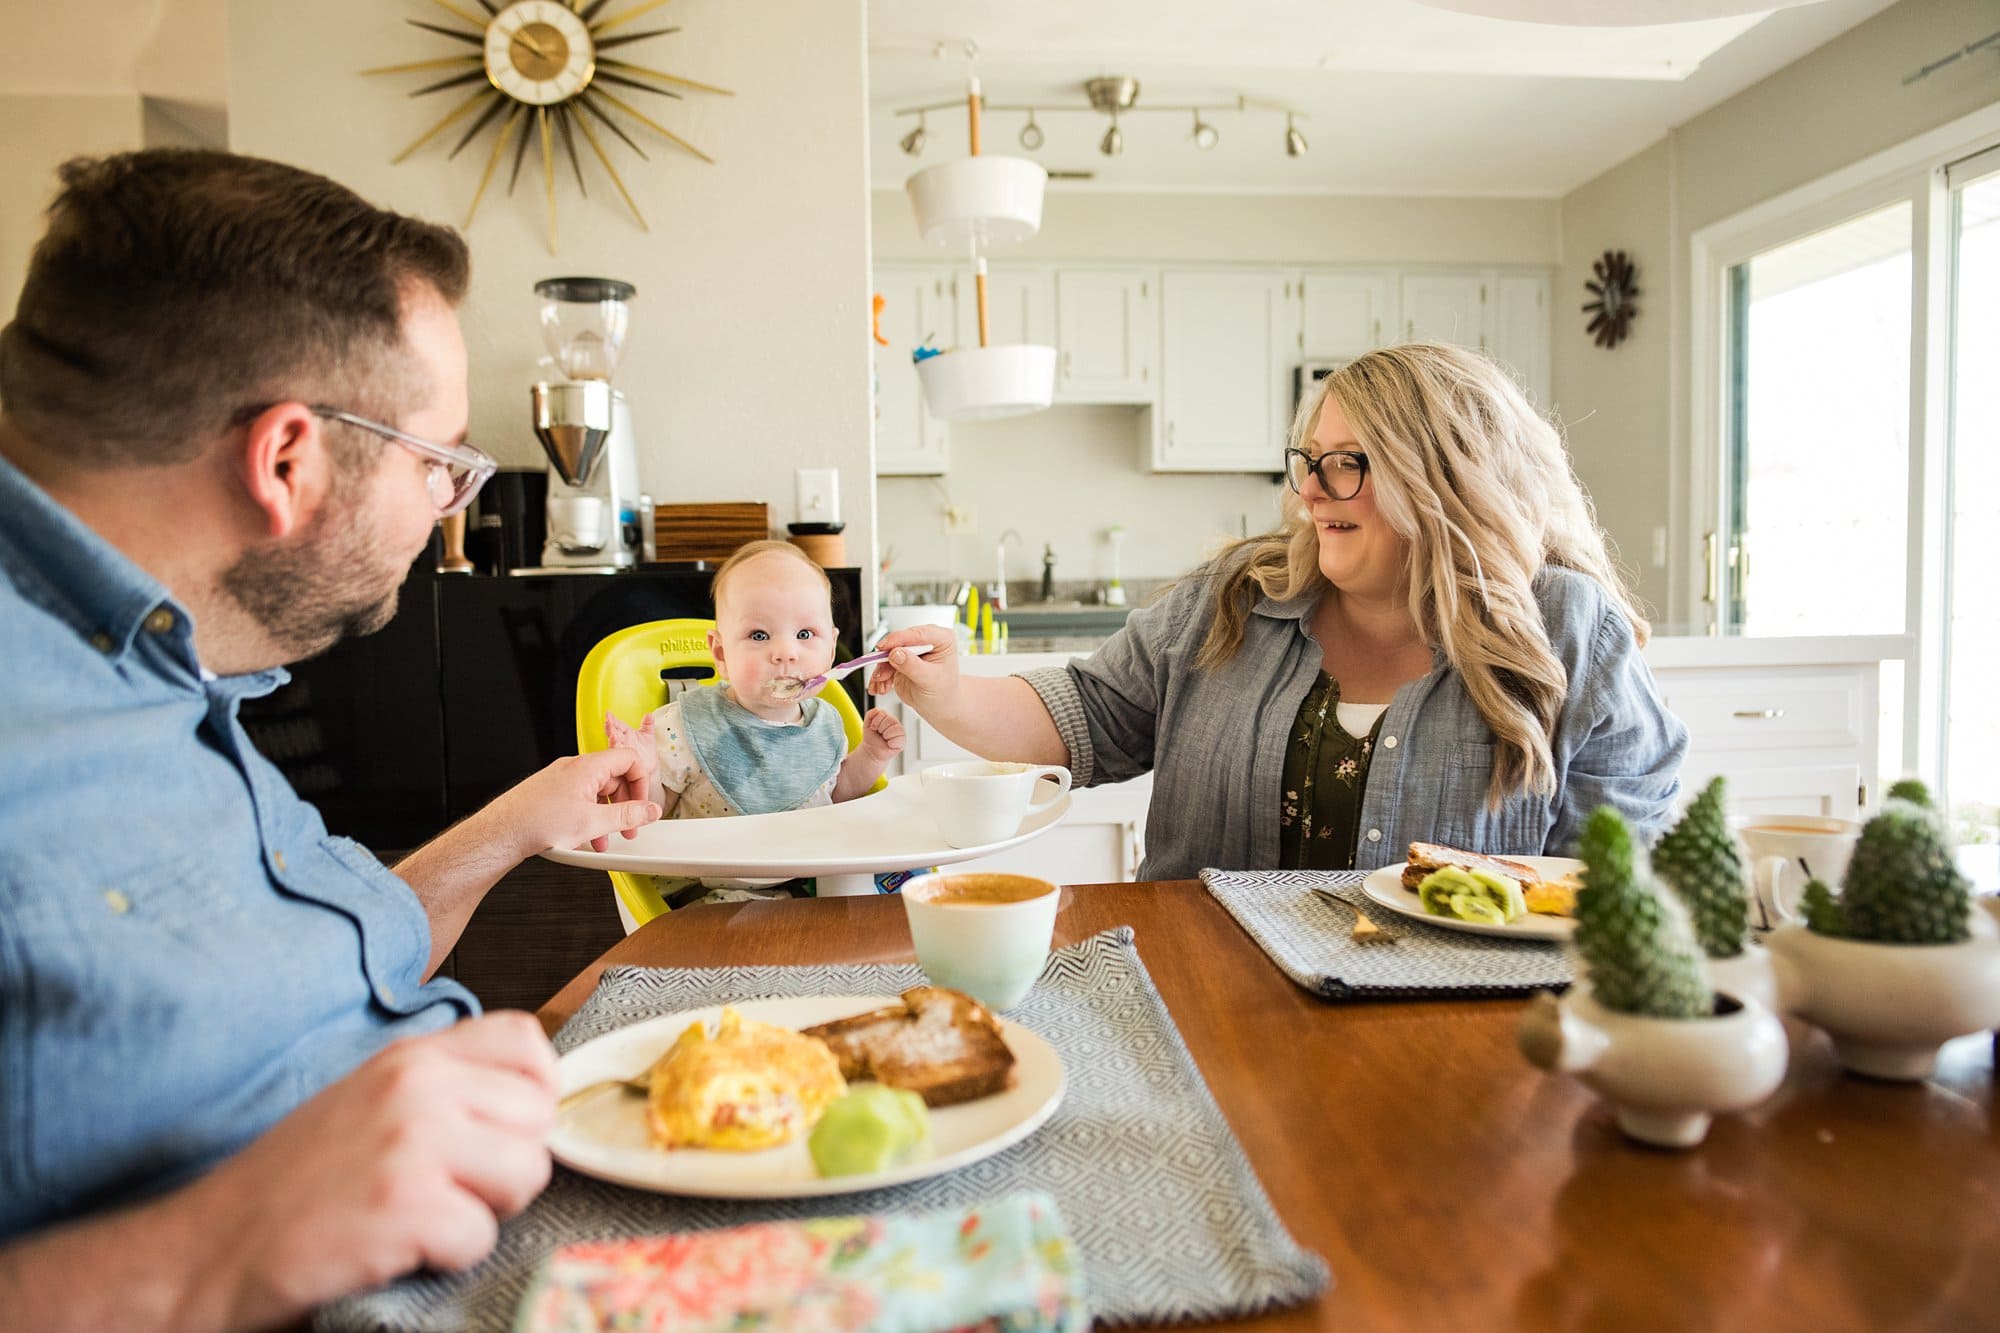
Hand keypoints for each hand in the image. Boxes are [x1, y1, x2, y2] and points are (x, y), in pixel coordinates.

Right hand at [184, 1014, 557, 1329]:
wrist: (208, 1251)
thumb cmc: (296, 1183)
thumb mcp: (370, 1102)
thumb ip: (444, 1088)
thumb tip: (534, 1099)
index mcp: (410, 1056)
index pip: (524, 1039)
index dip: (535, 1091)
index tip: (506, 1130)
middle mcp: (416, 1086)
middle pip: (538, 1118)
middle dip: (508, 1166)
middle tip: (448, 1189)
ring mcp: (412, 1142)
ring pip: (527, 1175)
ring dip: (484, 1212)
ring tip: (421, 1217)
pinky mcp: (405, 1205)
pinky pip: (482, 1236)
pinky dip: (448, 1257)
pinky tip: (396, 1248)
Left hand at [491, 748, 661, 855]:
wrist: (502, 832)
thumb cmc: (537, 822)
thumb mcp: (592, 823)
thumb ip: (627, 816)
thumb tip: (650, 810)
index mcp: (588, 767)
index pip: (629, 759)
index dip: (641, 783)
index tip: (642, 806)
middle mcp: (574, 767)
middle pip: (615, 777)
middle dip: (625, 805)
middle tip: (628, 828)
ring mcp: (561, 778)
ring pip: (597, 792)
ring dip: (606, 816)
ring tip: (603, 840)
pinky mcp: (552, 791)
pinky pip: (581, 798)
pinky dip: (589, 816)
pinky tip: (585, 837)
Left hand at [855, 707, 904, 762]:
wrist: (871, 751)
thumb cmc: (871, 737)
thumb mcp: (867, 725)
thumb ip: (870, 714)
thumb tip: (876, 710)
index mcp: (887, 717)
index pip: (883, 713)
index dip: (876, 721)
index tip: (873, 728)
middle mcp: (895, 723)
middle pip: (890, 719)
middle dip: (881, 728)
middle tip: (880, 734)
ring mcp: (900, 731)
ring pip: (897, 728)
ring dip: (887, 734)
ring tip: (885, 738)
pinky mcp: (903, 741)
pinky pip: (900, 738)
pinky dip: (891, 742)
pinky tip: (889, 744)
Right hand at [865, 627, 959, 713]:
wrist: (939, 705)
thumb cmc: (943, 691)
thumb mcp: (929, 680)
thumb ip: (912, 666)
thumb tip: (896, 653)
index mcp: (942, 639)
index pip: (918, 634)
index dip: (899, 639)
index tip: (884, 647)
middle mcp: (926, 641)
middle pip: (900, 641)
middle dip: (887, 657)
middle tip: (881, 672)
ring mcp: (912, 649)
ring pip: (889, 652)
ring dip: (882, 669)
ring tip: (882, 683)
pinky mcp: (901, 659)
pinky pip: (885, 662)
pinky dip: (881, 675)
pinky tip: (882, 686)